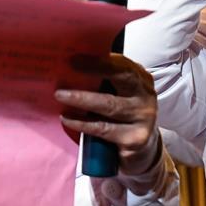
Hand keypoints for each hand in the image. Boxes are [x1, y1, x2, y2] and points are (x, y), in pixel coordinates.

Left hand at [55, 54, 158, 177]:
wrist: (142, 148)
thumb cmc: (122, 114)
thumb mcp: (119, 94)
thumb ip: (104, 80)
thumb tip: (70, 67)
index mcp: (140, 79)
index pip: (122, 64)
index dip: (100, 59)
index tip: (75, 57)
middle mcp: (145, 96)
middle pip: (122, 78)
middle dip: (95, 70)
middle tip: (69, 68)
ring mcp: (143, 118)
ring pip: (109, 105)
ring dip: (82, 99)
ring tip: (60, 95)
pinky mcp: (135, 139)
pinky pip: (103, 129)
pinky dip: (82, 124)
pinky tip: (67, 119)